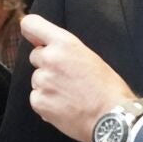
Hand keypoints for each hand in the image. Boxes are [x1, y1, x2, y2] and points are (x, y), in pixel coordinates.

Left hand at [20, 14, 134, 141]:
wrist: (111, 117)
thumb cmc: (107, 88)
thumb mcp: (89, 56)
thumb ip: (65, 49)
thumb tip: (44, 46)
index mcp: (64, 43)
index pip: (31, 24)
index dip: (31, 32)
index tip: (35, 39)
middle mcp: (50, 58)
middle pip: (35, 56)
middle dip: (46, 65)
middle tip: (67, 77)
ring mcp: (42, 81)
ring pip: (37, 79)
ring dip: (48, 86)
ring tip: (69, 95)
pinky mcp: (38, 101)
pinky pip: (36, 98)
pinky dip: (47, 103)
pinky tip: (65, 107)